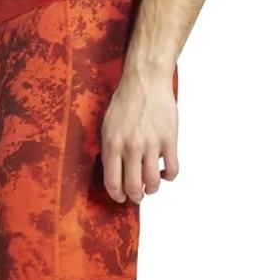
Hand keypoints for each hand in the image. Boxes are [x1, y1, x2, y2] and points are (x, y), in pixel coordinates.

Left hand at [101, 66, 178, 204]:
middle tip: (137, 197)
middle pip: (134, 186)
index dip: (117, 195)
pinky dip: (169, 177)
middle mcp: (132, 147)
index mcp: (113, 144)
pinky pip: (172, 169)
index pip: (113, 182)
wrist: (146, 81)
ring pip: (153, 182)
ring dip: (152, 189)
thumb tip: (114, 175)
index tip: (121, 198)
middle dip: (135, 197)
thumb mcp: (107, 126)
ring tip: (151, 187)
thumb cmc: (125, 102)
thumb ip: (109, 151)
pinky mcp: (170, 139)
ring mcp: (152, 144)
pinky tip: (165, 173)